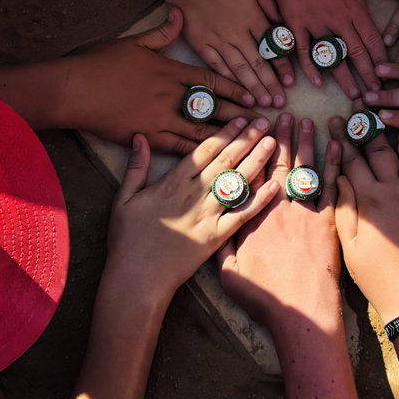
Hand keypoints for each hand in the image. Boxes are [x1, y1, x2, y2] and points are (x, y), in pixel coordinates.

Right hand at [57, 8, 255, 153]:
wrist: (72, 89)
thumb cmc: (99, 63)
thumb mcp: (133, 41)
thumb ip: (161, 32)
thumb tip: (179, 15)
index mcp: (170, 71)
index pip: (211, 79)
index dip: (235, 87)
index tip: (252, 94)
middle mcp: (171, 95)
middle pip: (214, 106)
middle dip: (239, 114)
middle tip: (262, 121)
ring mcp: (160, 117)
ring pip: (202, 129)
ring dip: (227, 135)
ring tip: (247, 142)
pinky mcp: (147, 136)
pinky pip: (179, 147)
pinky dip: (199, 154)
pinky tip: (216, 161)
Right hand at [104, 116, 279, 305]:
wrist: (137, 279)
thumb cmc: (128, 240)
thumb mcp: (124, 199)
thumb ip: (136, 167)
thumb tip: (140, 137)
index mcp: (173, 183)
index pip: (204, 150)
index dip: (225, 132)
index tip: (240, 118)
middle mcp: (194, 194)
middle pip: (225, 160)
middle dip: (246, 139)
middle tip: (263, 121)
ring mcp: (207, 215)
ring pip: (236, 181)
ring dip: (256, 160)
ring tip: (273, 142)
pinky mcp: (217, 237)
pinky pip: (242, 215)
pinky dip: (259, 200)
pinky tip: (275, 185)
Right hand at [154, 0, 294, 107]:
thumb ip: (268, 2)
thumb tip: (282, 22)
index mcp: (251, 18)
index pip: (272, 48)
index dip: (282, 67)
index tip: (291, 82)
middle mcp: (236, 34)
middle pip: (257, 64)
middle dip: (270, 85)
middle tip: (280, 103)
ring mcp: (217, 41)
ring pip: (239, 70)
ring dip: (252, 88)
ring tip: (263, 104)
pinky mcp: (200, 45)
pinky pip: (217, 66)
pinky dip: (228, 80)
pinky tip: (236, 92)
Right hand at [219, 115, 342, 336]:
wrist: (302, 312)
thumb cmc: (265, 298)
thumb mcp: (228, 274)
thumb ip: (222, 245)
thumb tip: (214, 223)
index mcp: (251, 218)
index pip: (250, 175)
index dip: (252, 151)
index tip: (252, 131)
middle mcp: (277, 209)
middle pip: (277, 165)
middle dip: (278, 138)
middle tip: (280, 115)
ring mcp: (304, 213)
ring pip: (304, 168)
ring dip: (304, 142)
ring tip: (305, 120)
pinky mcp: (328, 221)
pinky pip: (332, 185)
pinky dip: (334, 163)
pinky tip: (338, 145)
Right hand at [265, 0, 398, 96]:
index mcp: (354, 6)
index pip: (373, 39)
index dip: (382, 59)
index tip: (388, 73)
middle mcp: (337, 19)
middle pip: (356, 53)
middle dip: (368, 75)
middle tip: (377, 93)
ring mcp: (315, 23)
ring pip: (333, 56)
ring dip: (344, 78)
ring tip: (354, 95)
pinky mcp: (295, 24)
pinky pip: (303, 51)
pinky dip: (310, 68)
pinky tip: (319, 83)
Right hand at [329, 116, 398, 321]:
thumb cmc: (382, 282)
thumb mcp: (352, 248)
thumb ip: (344, 210)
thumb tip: (338, 179)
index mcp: (372, 201)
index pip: (353, 161)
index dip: (344, 139)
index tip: (337, 120)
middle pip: (382, 149)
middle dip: (370, 126)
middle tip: (363, 106)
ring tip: (396, 110)